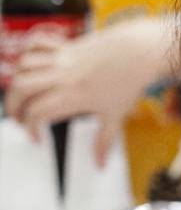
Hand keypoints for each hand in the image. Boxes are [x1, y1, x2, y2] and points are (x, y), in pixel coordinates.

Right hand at [5, 18, 175, 165]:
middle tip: (19, 117)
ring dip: (18, 79)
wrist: (140, 53)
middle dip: (12, 105)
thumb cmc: (129, 83)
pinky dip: (30, 52)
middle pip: (20, 89)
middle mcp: (61, 77)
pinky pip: (37, 44)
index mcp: (71, 97)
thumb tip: (100, 165)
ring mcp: (61, 59)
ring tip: (24, 93)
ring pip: (23, 66)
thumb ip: (104, 141)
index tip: (36, 138)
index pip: (37, 113)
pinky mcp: (65, 45)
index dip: (30, 128)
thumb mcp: (116, 115)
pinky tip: (36, 65)